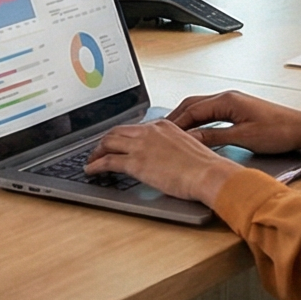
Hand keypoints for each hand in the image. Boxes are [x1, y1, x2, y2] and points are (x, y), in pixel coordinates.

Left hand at [84, 118, 244, 205]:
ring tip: (91, 160)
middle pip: (117, 131)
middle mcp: (150, 131)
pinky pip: (108, 161)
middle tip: (99, 150)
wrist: (209, 174)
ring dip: (96, 151)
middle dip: (105, 141)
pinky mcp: (136, 162)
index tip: (118, 142)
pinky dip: (95, 165)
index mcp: (163, 125)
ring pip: (108, 142)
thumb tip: (166, 158)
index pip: (135, 127)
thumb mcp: (187, 148)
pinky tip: (91, 170)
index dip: (122, 136)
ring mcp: (141, 146)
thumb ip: (172, 148)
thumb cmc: (205, 167)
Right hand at [160, 90, 300, 157]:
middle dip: (174, 117)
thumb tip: (192, 139)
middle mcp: (228, 97)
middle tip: (159, 132)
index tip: (161, 134)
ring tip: (171, 132)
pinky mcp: (238, 110)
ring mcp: (233, 102)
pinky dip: (197, 120)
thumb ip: (215, 137)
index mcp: (227, 100)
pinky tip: (194, 131)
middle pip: (192, 104)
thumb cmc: (279, 131)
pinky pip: (210, 112)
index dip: (175, 123)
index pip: (192, 110)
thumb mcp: (244, 137)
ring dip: (185, 118)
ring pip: (200, 107)